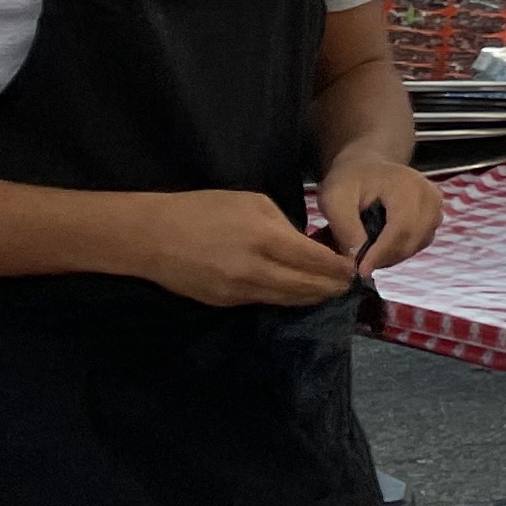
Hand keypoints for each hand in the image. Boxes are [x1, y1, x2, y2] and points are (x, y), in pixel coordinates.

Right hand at [137, 191, 357, 309]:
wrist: (151, 237)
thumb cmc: (203, 209)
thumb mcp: (252, 202)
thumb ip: (284, 225)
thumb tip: (306, 245)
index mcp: (266, 239)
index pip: (317, 261)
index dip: (340, 267)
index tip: (355, 266)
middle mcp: (257, 270)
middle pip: (308, 287)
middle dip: (333, 287)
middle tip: (350, 284)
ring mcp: (240, 291)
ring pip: (288, 300)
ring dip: (313, 297)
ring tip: (330, 291)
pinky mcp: (225, 303)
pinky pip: (265, 302)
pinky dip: (286, 298)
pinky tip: (297, 293)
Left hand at [318, 155, 441, 272]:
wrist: (366, 166)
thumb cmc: (349, 180)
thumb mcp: (334, 199)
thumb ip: (345, 227)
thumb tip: (357, 258)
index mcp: (406, 185)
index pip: (401, 227)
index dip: (382, 253)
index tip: (361, 271)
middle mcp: (429, 194)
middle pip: (414, 238)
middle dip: (386, 257)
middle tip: (361, 265)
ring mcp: (436, 204)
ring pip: (419, 242)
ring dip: (394, 255)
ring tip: (370, 254)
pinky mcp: (435, 214)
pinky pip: (422, 240)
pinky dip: (403, 249)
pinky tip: (383, 246)